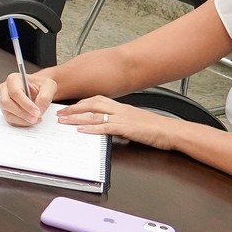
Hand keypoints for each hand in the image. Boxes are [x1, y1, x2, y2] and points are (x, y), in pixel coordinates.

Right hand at [0, 71, 56, 125]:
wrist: (38, 90)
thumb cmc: (41, 85)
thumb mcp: (49, 86)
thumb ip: (45, 96)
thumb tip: (39, 109)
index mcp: (13, 79)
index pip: (15, 92)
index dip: (26, 104)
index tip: (37, 112)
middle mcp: (5, 89)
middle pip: (6, 103)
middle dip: (22, 113)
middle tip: (35, 118)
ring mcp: (3, 100)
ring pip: (7, 113)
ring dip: (22, 120)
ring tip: (35, 119)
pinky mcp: (6, 111)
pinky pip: (10, 120)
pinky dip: (21, 122)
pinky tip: (30, 120)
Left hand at [58, 96, 177, 149]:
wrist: (171, 131)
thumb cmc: (156, 128)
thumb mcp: (135, 121)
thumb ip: (120, 121)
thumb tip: (108, 125)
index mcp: (122, 107)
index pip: (98, 100)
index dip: (82, 102)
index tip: (70, 106)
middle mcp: (121, 110)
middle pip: (92, 104)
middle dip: (74, 108)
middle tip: (60, 112)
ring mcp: (123, 118)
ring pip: (95, 115)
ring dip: (77, 117)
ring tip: (64, 120)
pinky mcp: (127, 128)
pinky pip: (106, 127)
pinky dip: (92, 129)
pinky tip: (81, 131)